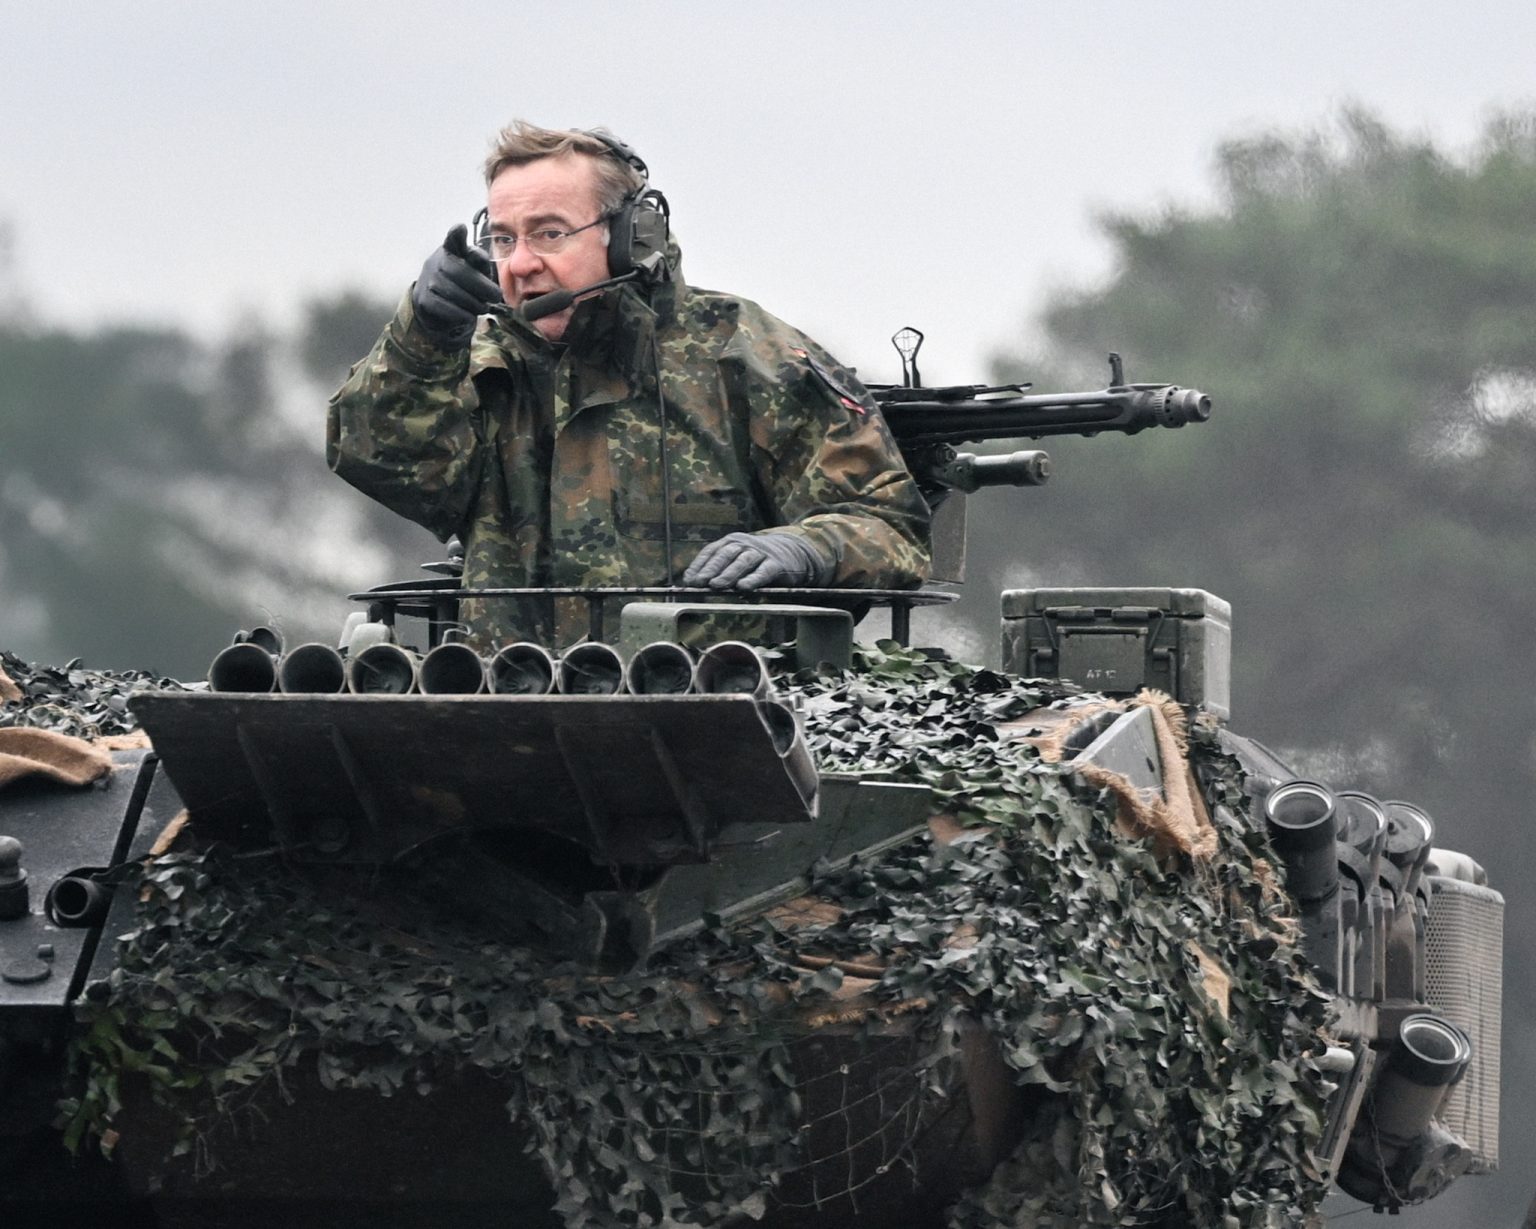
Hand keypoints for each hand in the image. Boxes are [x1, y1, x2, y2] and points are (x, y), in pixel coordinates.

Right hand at [410, 224, 503, 348]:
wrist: (438, 309)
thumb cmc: (464, 285)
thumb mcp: (475, 270)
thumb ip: (479, 262)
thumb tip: (478, 258)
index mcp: (451, 250)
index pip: (453, 238)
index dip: (456, 234)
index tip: (461, 228)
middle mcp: (436, 261)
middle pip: (460, 272)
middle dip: (482, 287)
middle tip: (495, 297)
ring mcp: (427, 280)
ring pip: (454, 292)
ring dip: (474, 303)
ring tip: (483, 307)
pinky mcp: (424, 300)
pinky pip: (445, 308)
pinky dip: (462, 314)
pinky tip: (469, 316)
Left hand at [683, 532, 832, 589]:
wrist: (792, 553)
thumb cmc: (757, 561)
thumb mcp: (738, 561)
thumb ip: (720, 570)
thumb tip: (696, 584)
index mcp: (731, 541)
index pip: (712, 551)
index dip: (700, 565)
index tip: (689, 579)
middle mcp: (745, 544)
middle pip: (725, 555)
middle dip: (710, 569)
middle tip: (699, 583)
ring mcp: (761, 553)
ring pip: (742, 562)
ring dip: (728, 574)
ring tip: (715, 586)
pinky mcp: (776, 564)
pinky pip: (763, 572)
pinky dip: (752, 579)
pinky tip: (743, 588)